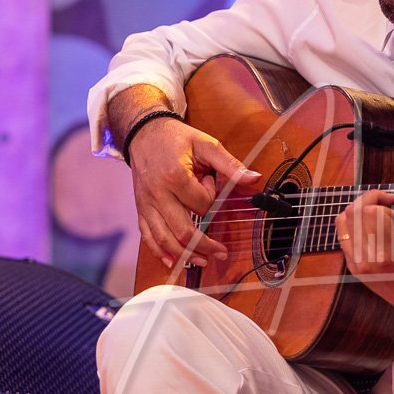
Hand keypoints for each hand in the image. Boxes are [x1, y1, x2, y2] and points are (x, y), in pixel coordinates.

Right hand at [129, 116, 259, 268]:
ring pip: (164, 239)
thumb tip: (253, 178)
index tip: (209, 184)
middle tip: (221, 253)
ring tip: (202, 261)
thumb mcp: (205, 144)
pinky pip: (147, 235)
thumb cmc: (175, 138)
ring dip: (184, 255)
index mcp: (174, 176)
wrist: (143, 132)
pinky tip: (172, 261)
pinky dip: (159, 252)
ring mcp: (146, 203)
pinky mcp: (140, 208)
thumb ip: (229, 164)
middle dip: (204, 245)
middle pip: (182, 230)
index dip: (211, 199)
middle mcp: (157, 193)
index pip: (201, 204)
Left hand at [334, 168, 393, 329]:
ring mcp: (357, 266)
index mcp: (384, 255)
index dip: (382, 201)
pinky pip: (345, 237)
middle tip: (389, 203)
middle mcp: (365, 261)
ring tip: (381, 214)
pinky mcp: (355, 269)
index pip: (369, 212)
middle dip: (370, 201)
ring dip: (360, 211)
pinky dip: (357, 225)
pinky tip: (376, 228)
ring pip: (343, 224)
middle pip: (351, 213)